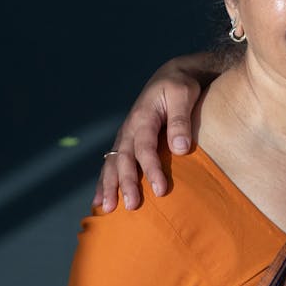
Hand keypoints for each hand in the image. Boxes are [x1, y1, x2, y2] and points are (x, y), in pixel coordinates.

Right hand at [94, 54, 214, 213]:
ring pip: (112, 163)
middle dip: (126, 184)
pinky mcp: (127, 142)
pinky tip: (101, 200)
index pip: (145, 148)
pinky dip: (105, 182)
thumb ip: (180, 121)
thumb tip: (180, 148)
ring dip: (110, 186)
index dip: (151, 169)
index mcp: (142, 117)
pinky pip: (112, 164)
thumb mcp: (183, 95)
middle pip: (124, 159)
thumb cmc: (181, 86)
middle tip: (133, 206)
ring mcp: (125, 136)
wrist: (171, 77)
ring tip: (108, 208)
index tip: (161, 190)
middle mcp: (129, 128)